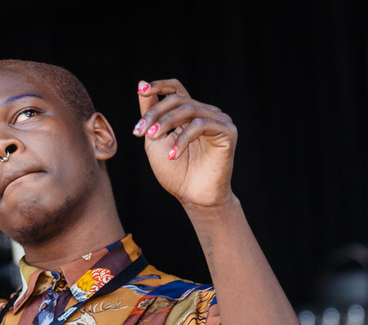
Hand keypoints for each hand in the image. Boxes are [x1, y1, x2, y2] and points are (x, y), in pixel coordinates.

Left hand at [133, 79, 236, 209]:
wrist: (194, 197)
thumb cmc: (175, 173)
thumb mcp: (154, 141)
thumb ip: (149, 114)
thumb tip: (141, 83)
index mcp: (189, 114)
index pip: (176, 90)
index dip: (159, 85)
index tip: (142, 90)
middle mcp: (205, 113)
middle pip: (178, 100)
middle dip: (155, 114)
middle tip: (140, 131)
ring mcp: (218, 121)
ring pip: (188, 110)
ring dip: (165, 123)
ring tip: (151, 138)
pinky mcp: (227, 131)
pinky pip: (201, 125)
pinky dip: (183, 139)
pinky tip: (173, 155)